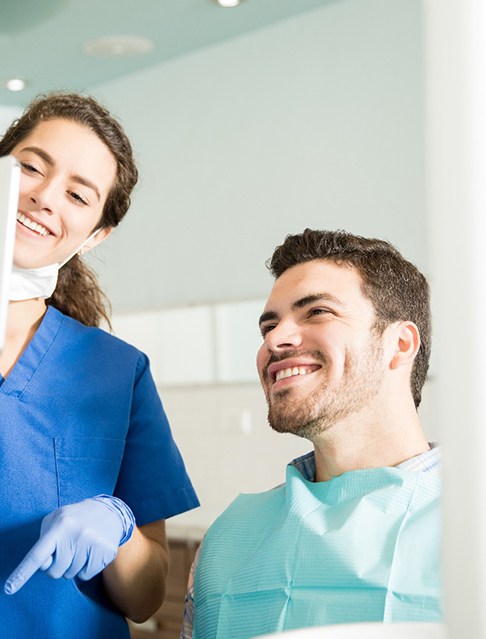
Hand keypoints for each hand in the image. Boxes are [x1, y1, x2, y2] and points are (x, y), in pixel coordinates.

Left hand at [4, 495, 134, 594]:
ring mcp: (93, 544)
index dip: (22, 572)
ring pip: (70, 575)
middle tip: (67, 548)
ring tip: (81, 547)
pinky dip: (85, 568)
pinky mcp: (106, 552)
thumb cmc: (76, 518)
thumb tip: (43, 564)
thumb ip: (44, 540)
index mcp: (61, 525)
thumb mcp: (56, 519)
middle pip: (54, 571)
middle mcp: (77, 534)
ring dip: (73, 565)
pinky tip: (91, 552)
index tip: (9, 588)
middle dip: (58, 564)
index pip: (38, 554)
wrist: (110, 512)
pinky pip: (86, 576)